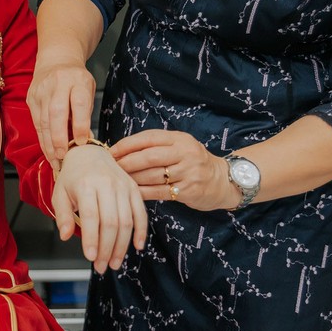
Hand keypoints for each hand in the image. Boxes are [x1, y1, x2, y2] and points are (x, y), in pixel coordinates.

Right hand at [27, 58, 95, 166]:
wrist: (56, 61)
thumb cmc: (76, 81)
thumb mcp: (87, 91)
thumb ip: (85, 114)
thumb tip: (84, 141)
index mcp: (77, 80)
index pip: (79, 104)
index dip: (80, 125)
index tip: (82, 142)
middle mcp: (58, 84)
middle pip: (56, 113)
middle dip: (59, 137)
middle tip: (63, 156)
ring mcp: (42, 91)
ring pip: (44, 121)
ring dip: (49, 144)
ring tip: (56, 161)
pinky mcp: (31, 98)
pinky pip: (37, 123)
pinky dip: (43, 140)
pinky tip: (48, 152)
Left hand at [52, 144, 147, 271]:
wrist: (89, 154)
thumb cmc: (72, 177)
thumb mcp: (60, 193)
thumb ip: (62, 215)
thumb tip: (65, 236)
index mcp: (86, 184)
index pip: (91, 216)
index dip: (92, 239)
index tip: (91, 257)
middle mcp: (107, 184)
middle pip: (111, 222)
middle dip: (107, 248)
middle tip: (102, 266)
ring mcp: (123, 186)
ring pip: (127, 221)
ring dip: (122, 246)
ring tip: (115, 262)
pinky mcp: (134, 189)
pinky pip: (140, 213)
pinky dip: (141, 231)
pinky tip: (136, 247)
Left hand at [110, 129, 236, 211]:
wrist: (221, 180)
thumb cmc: (193, 162)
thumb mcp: (180, 146)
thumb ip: (157, 146)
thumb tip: (122, 150)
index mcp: (180, 139)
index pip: (149, 138)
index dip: (127, 144)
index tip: (111, 151)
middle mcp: (185, 153)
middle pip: (149, 157)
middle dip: (126, 163)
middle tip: (110, 168)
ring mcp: (188, 172)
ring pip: (152, 176)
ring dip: (131, 179)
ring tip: (117, 181)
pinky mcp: (189, 190)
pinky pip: (159, 192)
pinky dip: (142, 192)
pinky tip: (130, 192)